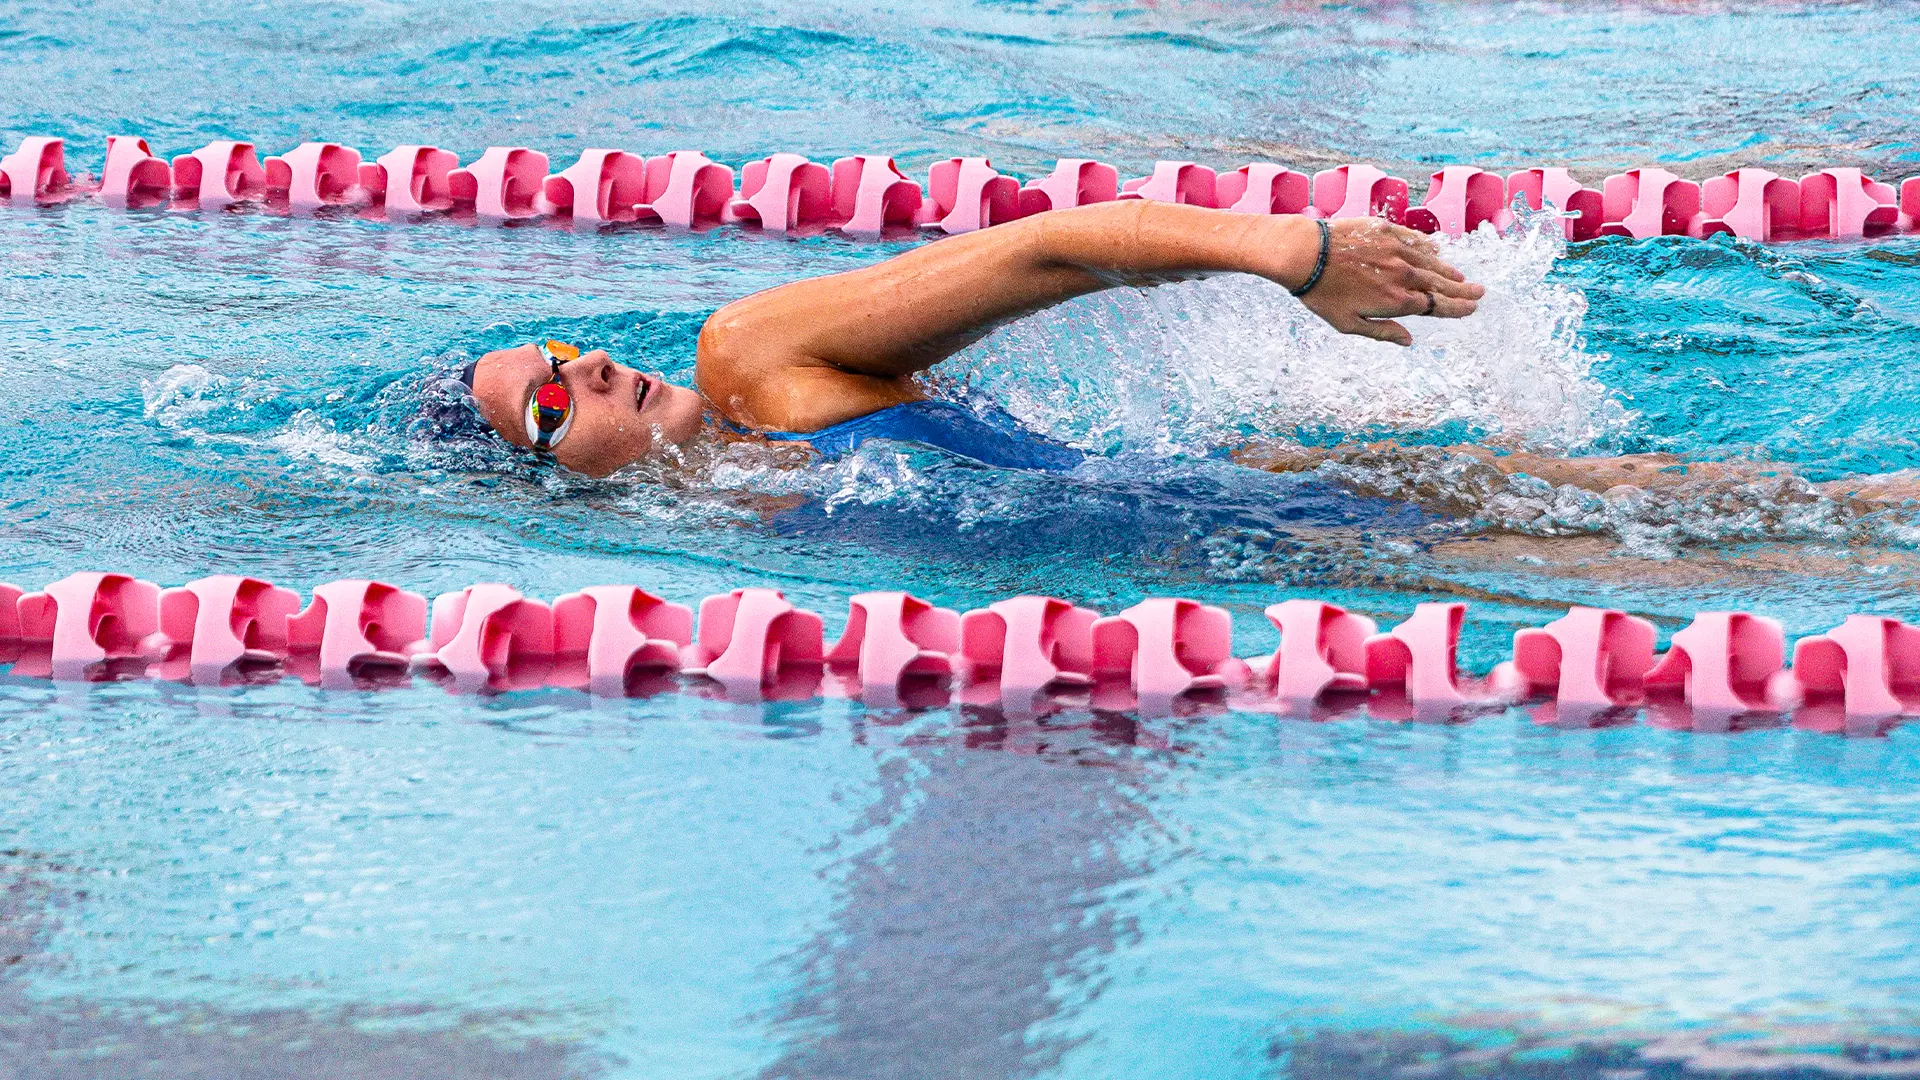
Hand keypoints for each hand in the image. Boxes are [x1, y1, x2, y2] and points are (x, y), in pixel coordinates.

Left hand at [1284, 217, 1485, 345]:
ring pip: (1431, 261)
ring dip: (1448, 270)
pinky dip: (1429, 247)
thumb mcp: (1348, 324)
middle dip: (1462, 290)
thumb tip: (1408, 341)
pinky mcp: (1386, 230)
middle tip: (1480, 292)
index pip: (1436, 306)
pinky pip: (1416, 239)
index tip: (1471, 308)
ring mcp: (1396, 249)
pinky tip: (1437, 251)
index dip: (1457, 308)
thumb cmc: (1321, 293)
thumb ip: (1382, 332)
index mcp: (1396, 301)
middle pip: (1441, 284)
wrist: (1304, 254)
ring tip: (1461, 277)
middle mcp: (1403, 274)